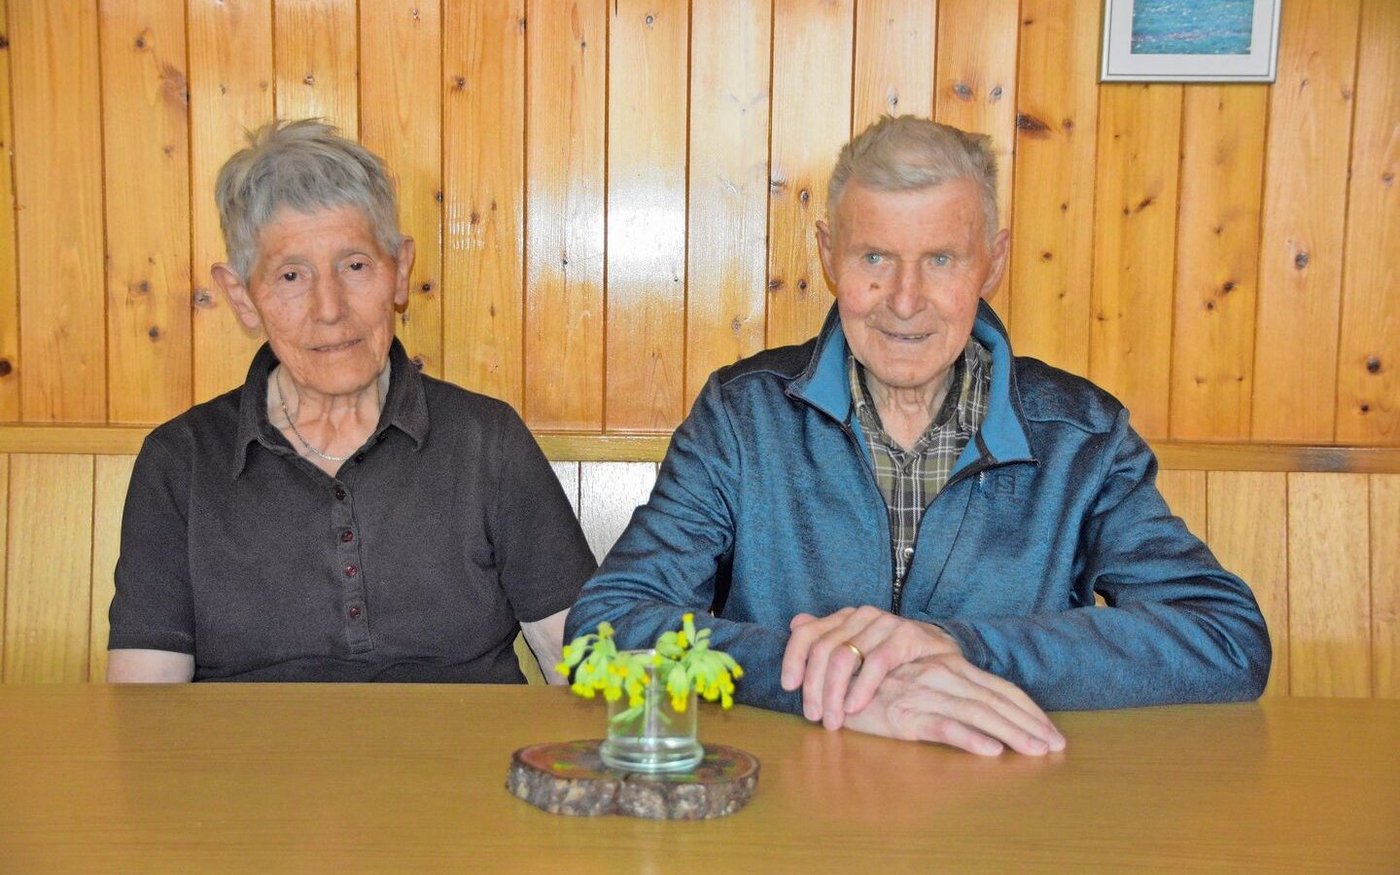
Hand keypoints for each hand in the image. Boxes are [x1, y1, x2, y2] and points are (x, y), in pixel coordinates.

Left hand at [780, 605, 960, 728]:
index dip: (793, 658)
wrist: (944, 654)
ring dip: (833, 693)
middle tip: (814, 716)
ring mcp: (885, 623)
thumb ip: (828, 639)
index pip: (807, 632)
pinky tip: (854, 707)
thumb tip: (795, 623)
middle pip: (823, 649)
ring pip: (844, 656)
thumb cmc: (897, 659)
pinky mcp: (907, 636)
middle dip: (814, 687)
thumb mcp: (859, 651)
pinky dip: (861, 688)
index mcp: (845, 617)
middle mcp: (861, 615)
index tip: (789, 686)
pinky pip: (876, 663)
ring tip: (833, 720)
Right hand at [844, 655, 1065, 755]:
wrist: (832, 679)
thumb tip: (984, 706)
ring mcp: (925, 696)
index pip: (999, 688)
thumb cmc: (876, 684)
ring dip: (1011, 734)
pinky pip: (942, 727)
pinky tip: (991, 751)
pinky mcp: (905, 716)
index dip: (1028, 709)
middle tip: (1057, 746)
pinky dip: (969, 739)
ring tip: (1036, 751)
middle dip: (1030, 724)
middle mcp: (943, 677)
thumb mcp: (917, 685)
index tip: (1052, 730)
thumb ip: (947, 692)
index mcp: (949, 669)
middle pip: (996, 702)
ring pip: (978, 715)